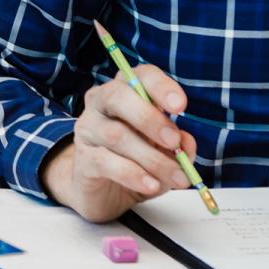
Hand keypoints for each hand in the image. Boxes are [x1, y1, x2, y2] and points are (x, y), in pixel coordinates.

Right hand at [42, 66, 196, 222]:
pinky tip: (151, 185)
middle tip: (174, 142)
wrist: (103, 192)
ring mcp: (87, 129)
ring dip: (151, 157)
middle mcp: (100, 104)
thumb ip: (178, 145)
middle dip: (150, 118)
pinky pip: (105, 161)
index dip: (160, 86)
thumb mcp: (165, 153)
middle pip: (118, 96)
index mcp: (125, 92)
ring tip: (176, 176)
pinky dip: (133, 174)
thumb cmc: (136, 162)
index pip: (140, 76)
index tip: (180, 106)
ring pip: (116, 134)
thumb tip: (186, 142)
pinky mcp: (82, 159)